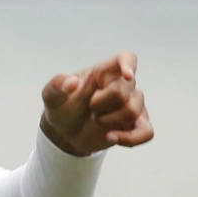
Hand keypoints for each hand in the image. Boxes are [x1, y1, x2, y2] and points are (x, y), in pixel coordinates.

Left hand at [39, 51, 153, 156]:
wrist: (65, 133)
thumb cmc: (61, 107)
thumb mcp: (50, 96)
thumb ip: (56, 86)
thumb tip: (72, 82)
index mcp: (104, 72)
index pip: (126, 58)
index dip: (129, 64)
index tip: (126, 76)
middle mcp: (122, 85)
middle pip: (123, 91)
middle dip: (101, 104)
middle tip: (89, 108)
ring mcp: (132, 105)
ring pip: (133, 110)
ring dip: (108, 120)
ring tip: (96, 119)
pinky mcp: (136, 125)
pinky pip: (147, 132)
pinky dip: (129, 138)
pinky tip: (110, 137)